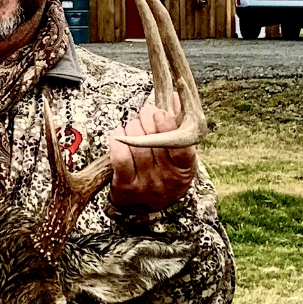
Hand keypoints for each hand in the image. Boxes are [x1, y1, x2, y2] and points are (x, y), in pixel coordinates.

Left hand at [107, 98, 197, 213]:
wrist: (147, 207)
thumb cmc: (165, 171)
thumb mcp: (179, 153)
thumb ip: (178, 125)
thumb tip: (174, 97)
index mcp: (185, 168)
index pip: (181, 148)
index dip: (169, 127)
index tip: (160, 112)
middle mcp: (167, 178)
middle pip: (155, 141)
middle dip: (148, 119)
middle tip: (146, 112)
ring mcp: (146, 184)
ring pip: (137, 146)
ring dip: (133, 128)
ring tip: (134, 124)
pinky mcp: (126, 187)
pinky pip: (120, 158)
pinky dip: (117, 140)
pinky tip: (119, 135)